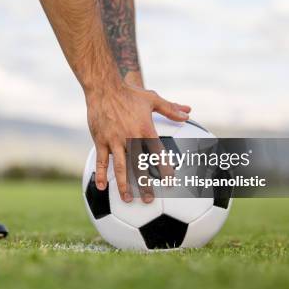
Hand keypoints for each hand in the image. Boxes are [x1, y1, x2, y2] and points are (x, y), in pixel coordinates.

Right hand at [86, 83, 190, 202]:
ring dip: (124, 185)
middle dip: (144, 185)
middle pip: (138, 166)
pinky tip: (101, 187)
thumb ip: (171, 109)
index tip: (170, 183)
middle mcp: (130, 138)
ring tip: (127, 200)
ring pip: (120, 167)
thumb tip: (188, 113)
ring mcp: (114, 141)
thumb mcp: (152, 99)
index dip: (164, 169)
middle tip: (148, 200)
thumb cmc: (129, 93)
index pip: (157, 153)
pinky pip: (101, 160)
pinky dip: (100, 174)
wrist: (104, 88)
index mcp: (145, 130)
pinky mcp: (101, 140)